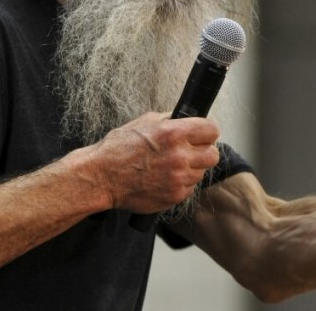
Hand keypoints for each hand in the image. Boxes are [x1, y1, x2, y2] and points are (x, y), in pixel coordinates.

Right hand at [93, 112, 220, 213]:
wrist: (102, 176)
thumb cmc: (119, 148)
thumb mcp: (145, 122)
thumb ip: (170, 120)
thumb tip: (187, 119)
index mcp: (174, 133)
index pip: (212, 130)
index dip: (207, 132)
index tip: (202, 134)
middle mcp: (180, 156)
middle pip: (213, 155)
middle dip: (203, 151)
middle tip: (190, 151)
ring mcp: (178, 178)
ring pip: (201, 173)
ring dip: (191, 169)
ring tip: (171, 166)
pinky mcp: (174, 196)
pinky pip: (189, 188)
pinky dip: (181, 184)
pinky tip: (164, 178)